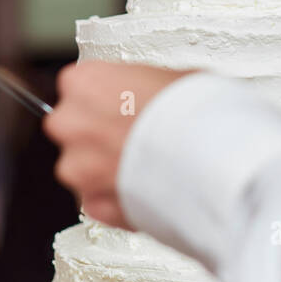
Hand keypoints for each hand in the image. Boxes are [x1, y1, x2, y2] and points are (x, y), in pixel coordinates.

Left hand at [44, 61, 190, 229]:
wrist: (209, 159)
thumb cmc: (194, 113)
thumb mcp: (173, 77)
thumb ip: (143, 87)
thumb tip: (154, 94)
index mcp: (86, 82)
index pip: (79, 85)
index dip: (106, 97)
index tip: (124, 105)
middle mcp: (71, 123)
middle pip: (72, 127)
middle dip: (97, 134)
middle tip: (134, 137)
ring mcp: (77, 168)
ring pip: (82, 168)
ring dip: (105, 169)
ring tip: (146, 167)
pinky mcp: (92, 205)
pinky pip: (98, 201)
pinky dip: (115, 198)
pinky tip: (146, 189)